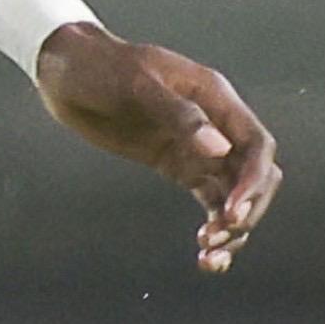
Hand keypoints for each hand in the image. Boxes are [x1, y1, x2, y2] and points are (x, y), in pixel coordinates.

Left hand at [33, 23, 282, 272]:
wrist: (68, 72)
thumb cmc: (103, 67)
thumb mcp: (138, 85)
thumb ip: (180, 116)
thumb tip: (218, 149)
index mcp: (215, 98)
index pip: (256, 145)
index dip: (254, 180)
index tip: (233, 212)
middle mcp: (216, 125)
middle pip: (255, 176)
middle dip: (247, 209)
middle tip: (217, 234)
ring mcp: (198, 148)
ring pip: (234, 195)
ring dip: (232, 227)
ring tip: (208, 255)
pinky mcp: (178, 166)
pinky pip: (209, 200)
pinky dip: (213, 227)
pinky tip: (205, 255)